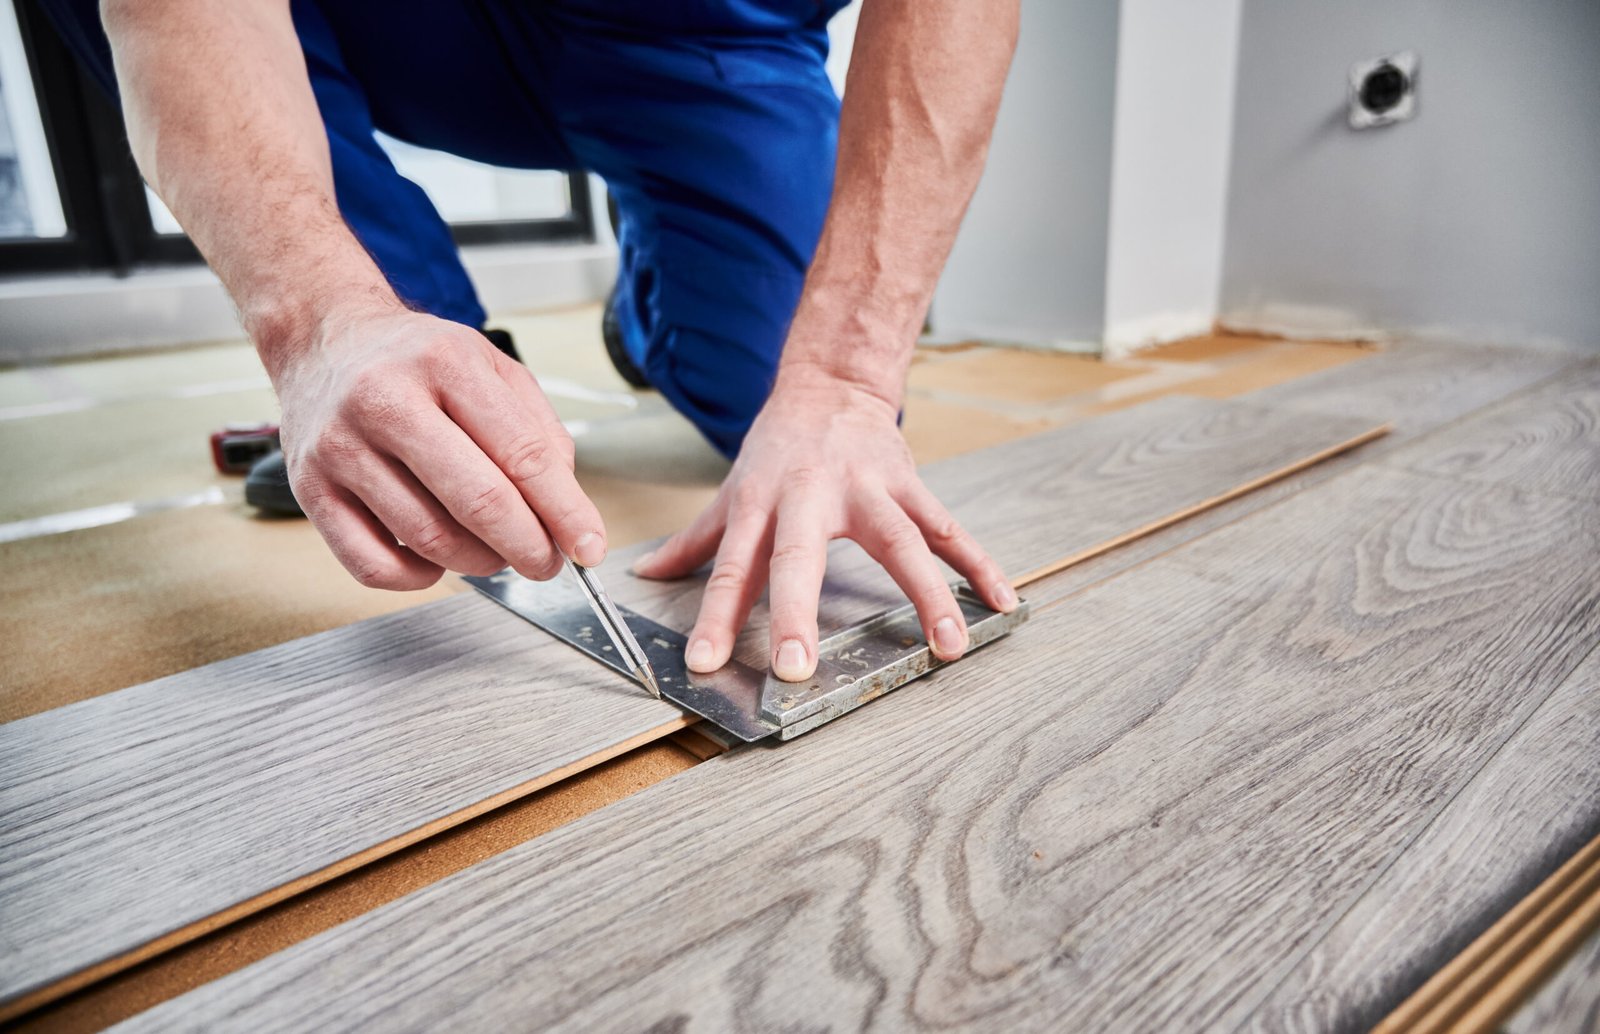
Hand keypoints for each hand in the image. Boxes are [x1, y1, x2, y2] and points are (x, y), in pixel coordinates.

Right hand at [272, 307, 605, 588]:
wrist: (325, 340)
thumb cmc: (417, 360)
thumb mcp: (493, 367)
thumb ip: (539, 432)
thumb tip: (566, 511)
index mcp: (445, 364)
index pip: (522, 454)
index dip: (565, 512)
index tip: (588, 547)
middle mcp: (385, 400)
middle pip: (477, 502)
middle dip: (528, 547)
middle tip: (547, 562)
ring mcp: (341, 448)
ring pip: (429, 539)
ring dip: (480, 561)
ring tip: (495, 551)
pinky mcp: (310, 489)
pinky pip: (373, 565)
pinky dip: (420, 578)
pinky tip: (437, 558)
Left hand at [631, 376, 1017, 680]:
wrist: (832, 384)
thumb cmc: (777, 448)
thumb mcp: (732, 491)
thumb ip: (695, 541)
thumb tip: (645, 576)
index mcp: (761, 503)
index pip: (731, 567)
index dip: (715, 616)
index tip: (704, 662)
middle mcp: (811, 496)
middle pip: (801, 557)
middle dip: (798, 613)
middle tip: (799, 669)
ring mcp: (868, 489)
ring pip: (899, 544)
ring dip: (928, 597)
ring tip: (947, 650)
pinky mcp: (910, 485)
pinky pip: (949, 530)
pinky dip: (979, 565)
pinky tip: (1001, 603)